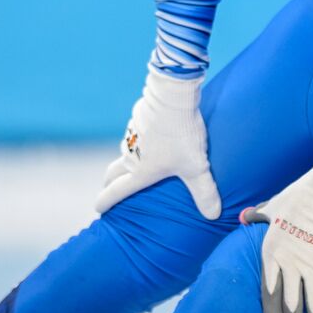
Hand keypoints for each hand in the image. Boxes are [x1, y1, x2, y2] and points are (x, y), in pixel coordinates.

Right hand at [95, 65, 221, 219]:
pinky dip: (139, 139)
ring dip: (126, 159)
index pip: (116, 191)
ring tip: (138, 163)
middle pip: (112, 172)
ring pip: (125, 151)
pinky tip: (151, 136)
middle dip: (109, 183)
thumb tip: (214, 215)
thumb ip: (204, 191)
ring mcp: (132, 136)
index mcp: (140, 172)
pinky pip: (135, 133)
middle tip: (109, 188)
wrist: (173, 97)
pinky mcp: (137, 118)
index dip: (106, 202)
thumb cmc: (183, 136)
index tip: (98, 208)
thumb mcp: (197, 167)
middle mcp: (130, 156)